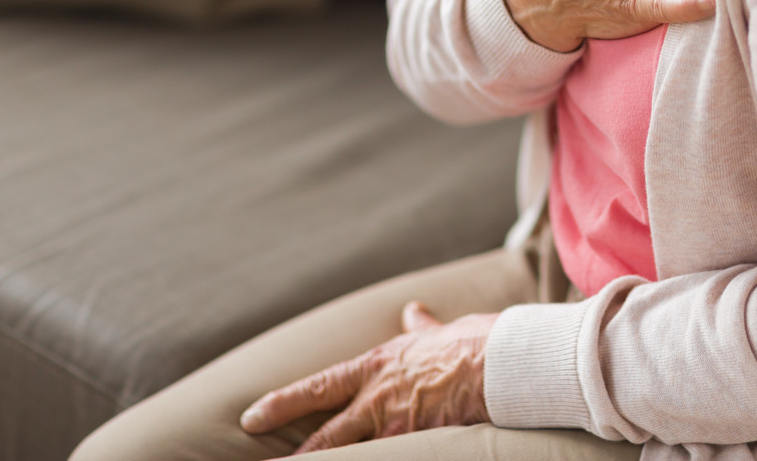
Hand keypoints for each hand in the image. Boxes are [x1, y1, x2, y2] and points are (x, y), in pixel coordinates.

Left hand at [239, 302, 496, 452]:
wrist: (503, 362)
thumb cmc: (475, 342)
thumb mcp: (440, 332)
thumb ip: (421, 329)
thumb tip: (413, 311)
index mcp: (378, 367)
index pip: (318, 387)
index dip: (282, 403)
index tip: (253, 416)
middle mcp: (379, 398)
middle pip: (325, 436)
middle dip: (295, 455)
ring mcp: (398, 426)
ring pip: (351, 455)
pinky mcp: (420, 445)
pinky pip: (392, 460)